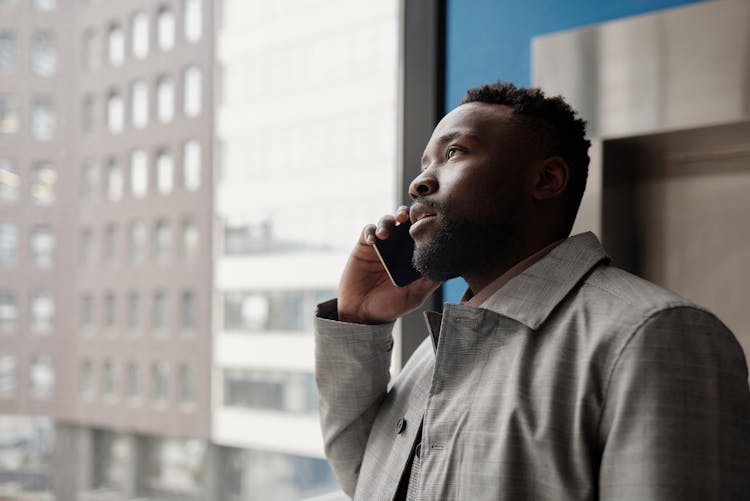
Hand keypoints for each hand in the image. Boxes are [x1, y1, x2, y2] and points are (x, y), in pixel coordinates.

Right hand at [338, 206, 440, 323]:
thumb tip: (447, 269)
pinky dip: (371, 231)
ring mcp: (382, 245)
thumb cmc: (391, 306)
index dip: (424, 223)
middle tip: (406, 217)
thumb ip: (429, 282)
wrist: (363, 313)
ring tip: (385, 234)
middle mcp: (399, 246)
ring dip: (387, 222)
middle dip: (406, 214)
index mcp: (412, 255)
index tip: (427, 221)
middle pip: (404, 221)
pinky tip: (373, 240)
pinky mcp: (364, 246)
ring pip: (386, 221)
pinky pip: (368, 231)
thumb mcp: (415, 296)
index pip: (420, 232)